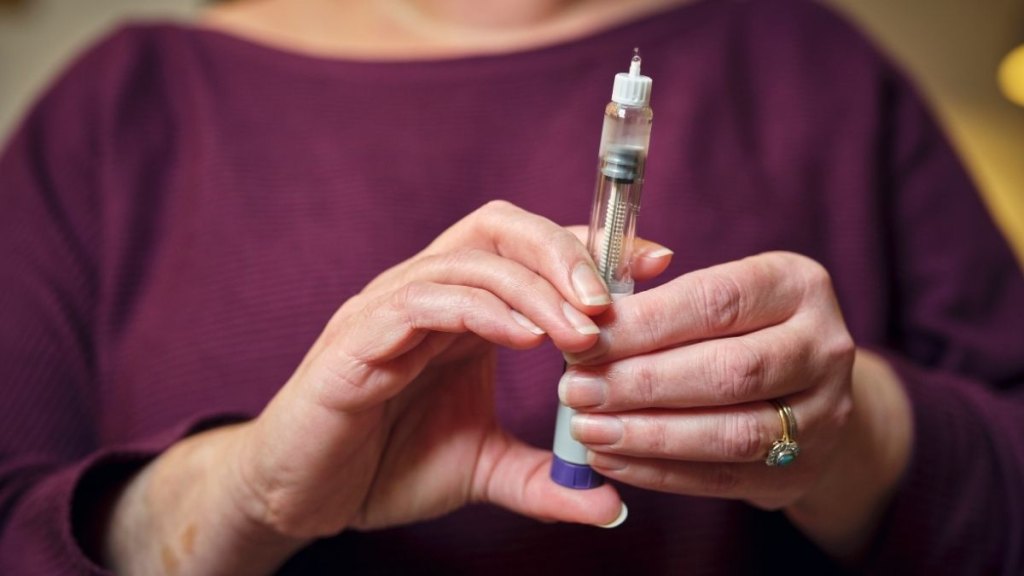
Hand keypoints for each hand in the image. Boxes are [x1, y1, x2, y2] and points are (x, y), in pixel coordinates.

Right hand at [230, 200, 673, 538]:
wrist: (304, 497)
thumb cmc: (385, 467)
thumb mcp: (484, 471)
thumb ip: (545, 478)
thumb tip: (611, 503)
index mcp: (463, 311)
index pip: (532, 250)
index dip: (593, 246)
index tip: (657, 261)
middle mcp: (428, 292)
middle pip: (500, 228)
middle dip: (565, 250)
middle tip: (614, 298)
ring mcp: (389, 308)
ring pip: (469, 260)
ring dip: (535, 286)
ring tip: (583, 330)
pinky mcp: (358, 337)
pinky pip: (424, 301)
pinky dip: (482, 310)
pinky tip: (525, 339)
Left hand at [561, 252, 908, 555]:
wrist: (804, 389)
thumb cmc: (734, 328)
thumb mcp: (712, 291)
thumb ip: (652, 292)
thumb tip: (584, 310)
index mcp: (796, 285)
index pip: (716, 301)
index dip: (644, 323)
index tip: (584, 339)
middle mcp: (822, 348)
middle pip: (727, 371)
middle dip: (640, 383)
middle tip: (575, 389)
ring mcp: (820, 415)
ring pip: (731, 433)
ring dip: (648, 434)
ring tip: (587, 428)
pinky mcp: (800, 470)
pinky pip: (722, 478)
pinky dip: (659, 472)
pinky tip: (610, 459)